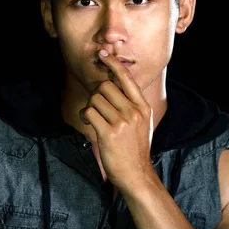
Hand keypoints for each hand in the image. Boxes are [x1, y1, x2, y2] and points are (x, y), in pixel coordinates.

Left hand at [79, 49, 154, 188]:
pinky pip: (90, 112)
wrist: (136, 174)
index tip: (103, 54)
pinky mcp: (109, 133)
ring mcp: (122, 122)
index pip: (126, 78)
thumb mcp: (142, 122)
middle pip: (105, 86)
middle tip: (95, 105)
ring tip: (93, 117)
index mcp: (142, 107)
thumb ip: (131, 104)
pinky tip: (89, 123)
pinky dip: (86, 115)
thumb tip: (115, 83)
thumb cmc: (135, 147)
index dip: (113, 64)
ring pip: (95, 98)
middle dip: (95, 92)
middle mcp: (134, 112)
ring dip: (90, 106)